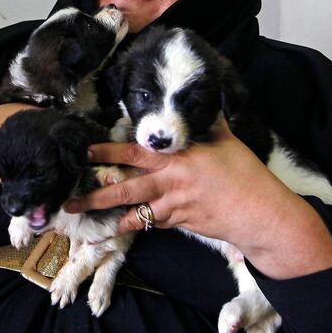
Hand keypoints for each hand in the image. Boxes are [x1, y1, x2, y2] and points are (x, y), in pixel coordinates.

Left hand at [66, 120, 331, 278]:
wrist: (261, 214)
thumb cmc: (245, 174)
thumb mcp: (225, 140)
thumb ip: (205, 123)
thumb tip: (197, 101)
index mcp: (179, 157)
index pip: (137, 152)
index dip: (109, 151)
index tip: (85, 150)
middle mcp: (171, 182)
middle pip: (126, 186)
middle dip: (95, 192)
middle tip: (69, 196)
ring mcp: (173, 205)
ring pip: (132, 210)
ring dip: (104, 214)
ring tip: (78, 216)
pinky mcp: (178, 223)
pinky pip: (148, 224)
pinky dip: (129, 226)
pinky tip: (108, 231)